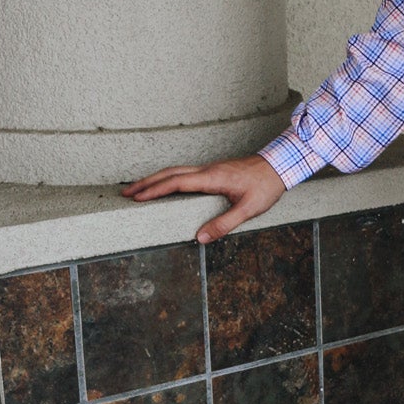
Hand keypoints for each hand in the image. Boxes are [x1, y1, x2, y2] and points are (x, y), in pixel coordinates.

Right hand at [119, 154, 286, 244]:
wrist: (278, 166)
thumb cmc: (265, 186)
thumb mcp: (248, 209)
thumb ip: (224, 224)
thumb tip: (201, 238)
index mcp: (212, 178)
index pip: (176, 182)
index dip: (155, 190)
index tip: (137, 198)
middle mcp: (207, 170)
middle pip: (169, 173)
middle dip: (146, 183)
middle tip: (125, 193)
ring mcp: (209, 168)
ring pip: (175, 171)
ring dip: (155, 179)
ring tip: (137, 190)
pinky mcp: (213, 170)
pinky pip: (184, 172)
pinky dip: (168, 178)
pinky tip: (164, 186)